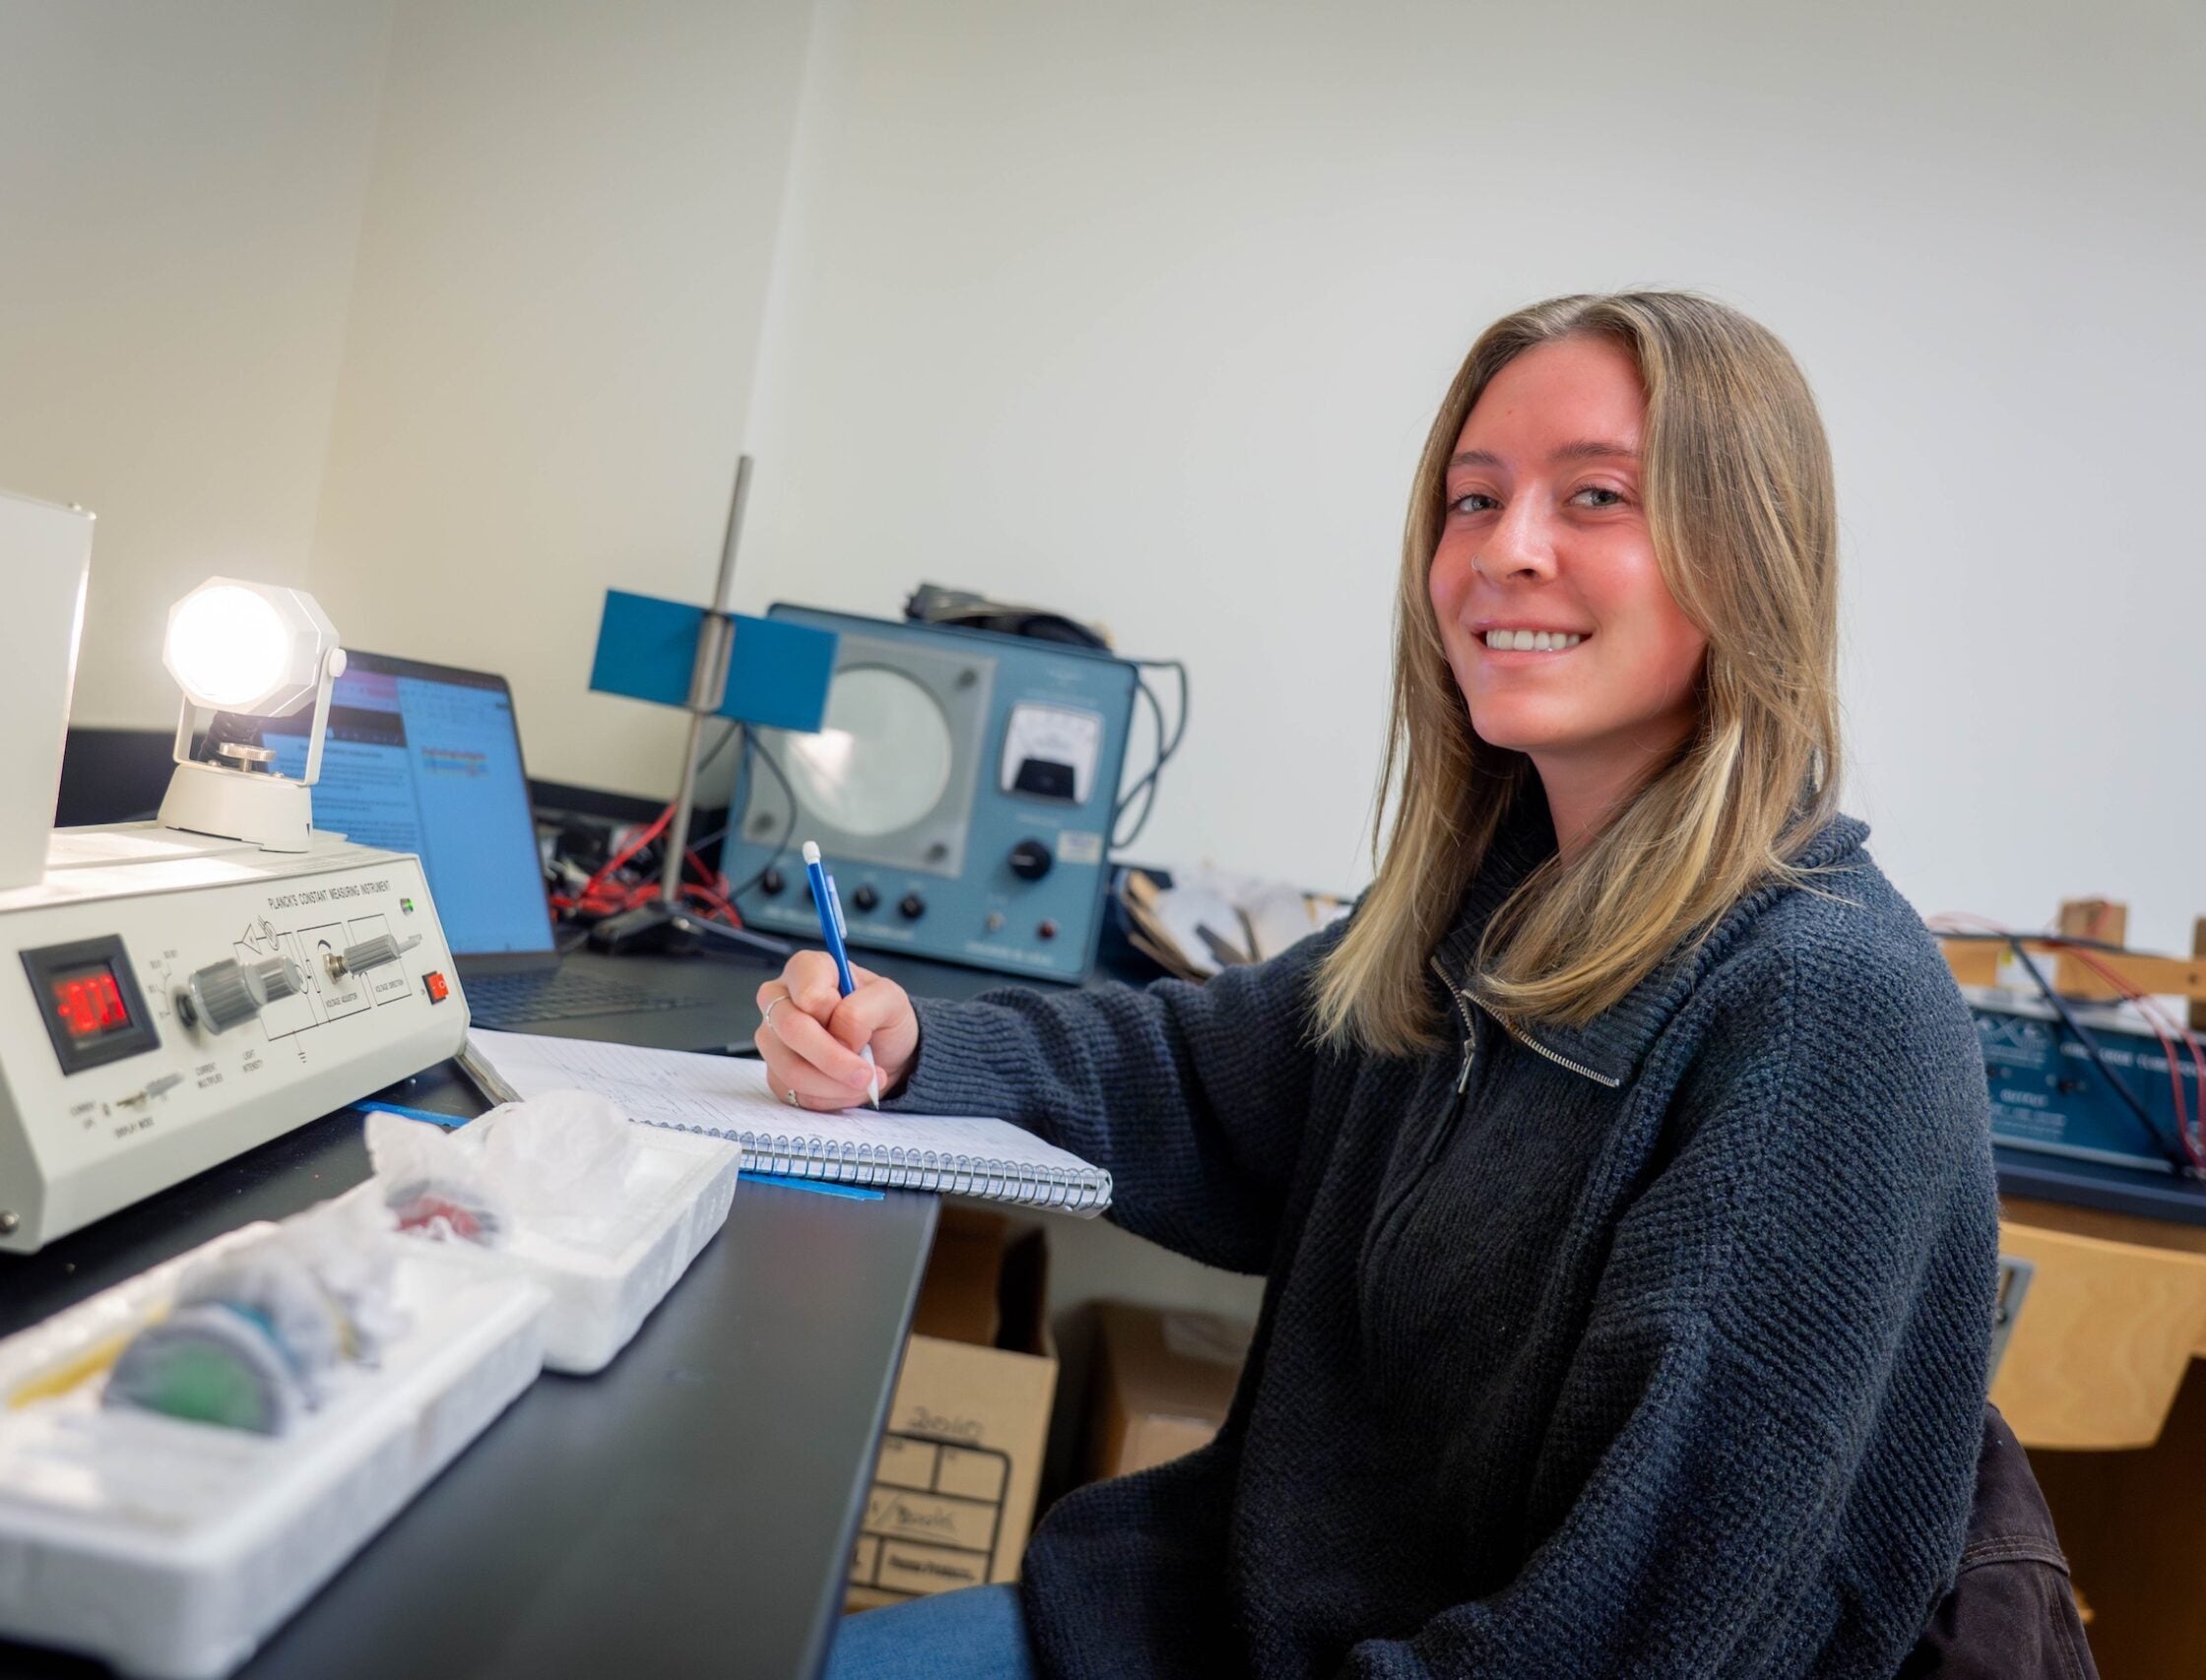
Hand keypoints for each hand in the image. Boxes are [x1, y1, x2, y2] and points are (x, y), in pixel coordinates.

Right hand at [754, 952, 918, 1108]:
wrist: (885, 1052)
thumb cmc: (883, 1019)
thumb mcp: (891, 1000)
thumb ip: (864, 1009)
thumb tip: (840, 1038)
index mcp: (807, 969)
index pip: (807, 992)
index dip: (835, 1015)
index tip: (860, 1029)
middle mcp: (780, 1000)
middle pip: (791, 1030)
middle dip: (834, 1059)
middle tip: (867, 1074)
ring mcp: (773, 1038)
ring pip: (790, 1067)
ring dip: (834, 1084)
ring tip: (865, 1081)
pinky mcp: (775, 1072)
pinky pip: (794, 1092)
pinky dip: (829, 1097)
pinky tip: (848, 1088)